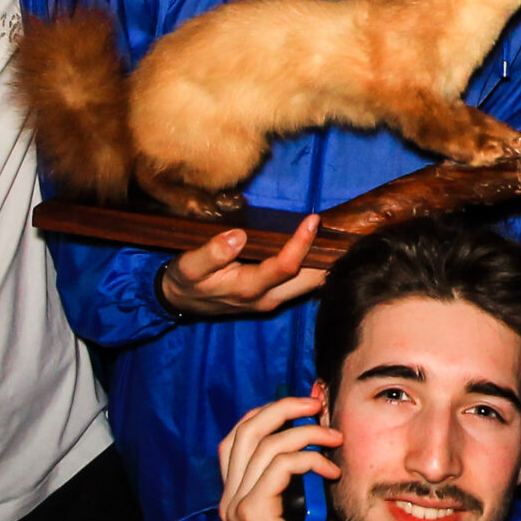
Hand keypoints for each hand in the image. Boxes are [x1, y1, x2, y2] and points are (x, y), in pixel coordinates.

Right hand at [160, 216, 330, 315]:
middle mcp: (267, 298)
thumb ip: (211, 253)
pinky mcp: (273, 297)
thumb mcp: (188, 267)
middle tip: (340, 228)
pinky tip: (321, 247)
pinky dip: (315, 266)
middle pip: (311, 280)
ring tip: (336, 235)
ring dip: (324, 262)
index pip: (286, 267)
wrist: (180, 301)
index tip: (312, 219)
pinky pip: (303, 283)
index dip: (302, 243)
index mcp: (249, 289)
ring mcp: (272, 300)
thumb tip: (238, 235)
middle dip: (327, 257)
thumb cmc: (185, 281)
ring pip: (311, 285)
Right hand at [216, 391, 342, 520]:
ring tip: (336, 439)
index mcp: (236, 500)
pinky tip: (332, 471)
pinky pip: (279, 465)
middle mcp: (229, 499)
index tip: (307, 410)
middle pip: (244, 428)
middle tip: (317, 405)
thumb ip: (306, 490)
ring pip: (264, 441)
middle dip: (283, 407)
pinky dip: (310, 459)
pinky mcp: (254, 515)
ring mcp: (237, 506)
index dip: (269, 415)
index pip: (239, 438)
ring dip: (306, 432)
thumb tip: (324, 456)